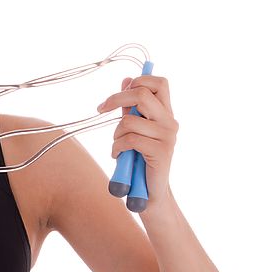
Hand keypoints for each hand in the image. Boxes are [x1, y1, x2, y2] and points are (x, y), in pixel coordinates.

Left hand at [96, 76, 178, 204]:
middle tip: (101, 109)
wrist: (151, 192)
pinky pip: (129, 140)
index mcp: (166, 113)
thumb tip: (126, 80)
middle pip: (142, 94)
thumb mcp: (135, 129)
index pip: (159, 83)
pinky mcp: (160, 151)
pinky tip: (118, 155)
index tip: (120, 92)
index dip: (138, 80)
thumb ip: (131, 107)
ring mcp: (167, 136)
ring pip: (129, 120)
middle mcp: (169, 121)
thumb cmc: (140, 160)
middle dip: (116, 99)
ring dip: (115, 134)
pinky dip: (117, 147)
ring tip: (118, 146)